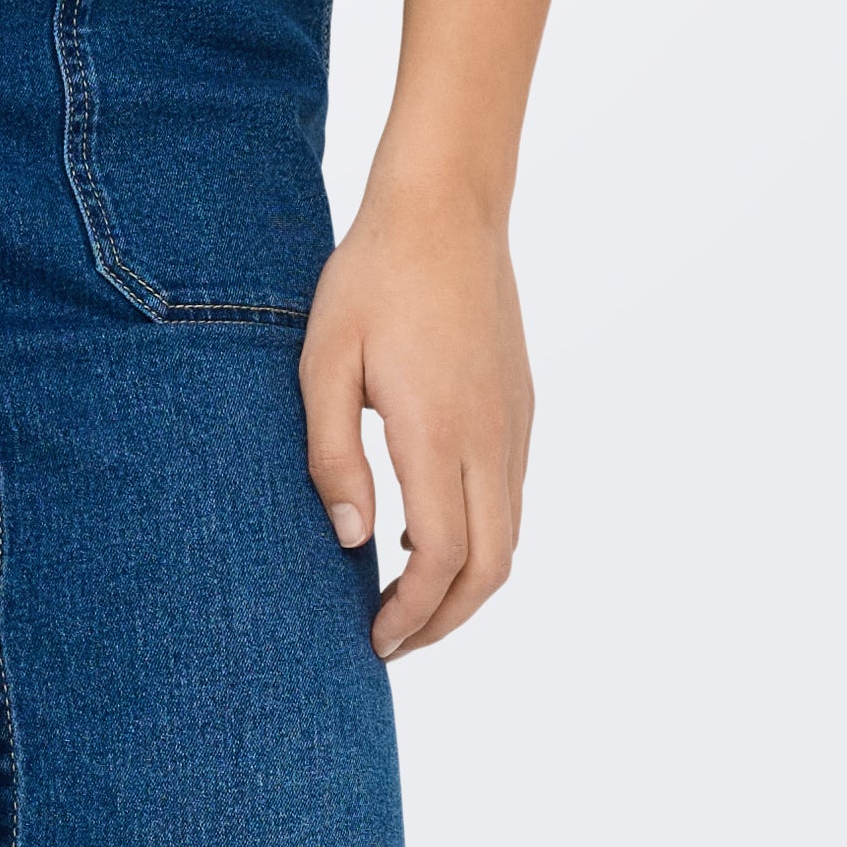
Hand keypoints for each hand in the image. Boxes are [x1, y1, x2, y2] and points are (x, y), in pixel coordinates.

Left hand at [301, 186, 531, 655]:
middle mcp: (490, 437)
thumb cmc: (372, 276)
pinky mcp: (521, 405)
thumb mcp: (325, 359)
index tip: (374, 639)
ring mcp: (514, 422)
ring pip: (509, 537)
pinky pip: (511, 496)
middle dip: (445, 621)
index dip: (412, 614)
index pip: (441, 559)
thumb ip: (333, 454)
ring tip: (404, 595)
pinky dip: (479, 536)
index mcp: (437, 431)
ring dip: (465, 583)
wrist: (447, 206)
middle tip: (394, 640)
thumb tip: (352, 540)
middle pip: (490, 569)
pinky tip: (427, 527)